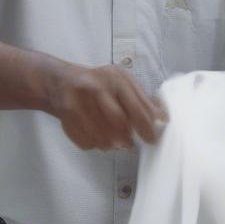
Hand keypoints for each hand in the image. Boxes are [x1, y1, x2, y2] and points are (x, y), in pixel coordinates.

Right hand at [47, 63, 166, 151]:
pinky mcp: (65, 115)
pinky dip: (94, 145)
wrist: (61, 81)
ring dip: (111, 144)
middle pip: (118, 122)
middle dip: (127, 138)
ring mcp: (79, 100)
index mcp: (115, 78)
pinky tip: (98, 139)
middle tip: (130, 144)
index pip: (136, 107)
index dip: (146, 127)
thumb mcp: (122, 83)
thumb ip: (142, 99)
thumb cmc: (99, 83)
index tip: (152, 139)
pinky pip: (85, 140)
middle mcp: (96, 87)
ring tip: (116, 144)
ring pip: (101, 134)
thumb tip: (163, 117)